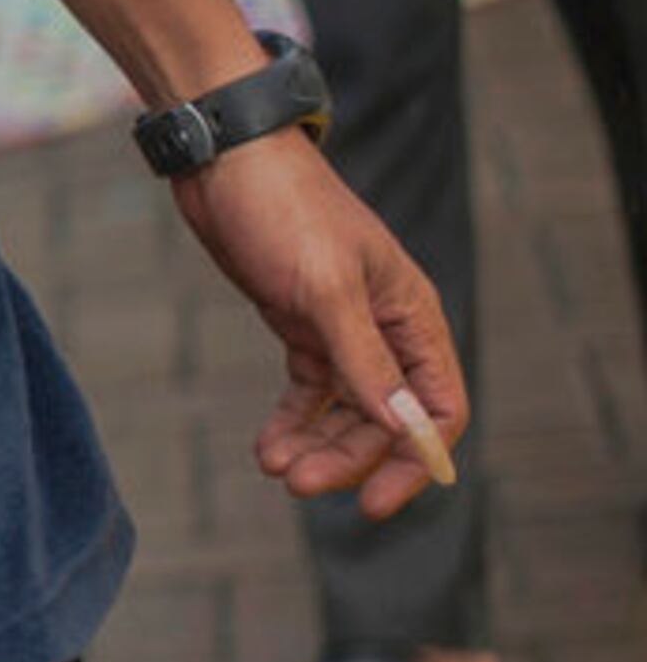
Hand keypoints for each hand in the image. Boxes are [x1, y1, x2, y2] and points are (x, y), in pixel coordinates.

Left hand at [173, 130, 468, 519]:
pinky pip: (309, 389)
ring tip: (274, 466)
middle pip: (385, 419)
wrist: (224, 160)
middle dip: (347, 457)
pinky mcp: (298, 321)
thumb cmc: (284, 209)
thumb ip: (365, 359)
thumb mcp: (326, 287)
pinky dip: (293, 420)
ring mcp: (340, 326)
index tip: (373, 501)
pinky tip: (268, 445)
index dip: (413, 459)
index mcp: (412, 316)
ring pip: (345, 410)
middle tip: (296, 483)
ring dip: (316, 444)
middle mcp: (385, 327)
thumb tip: (405, 429)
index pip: (437, 408)